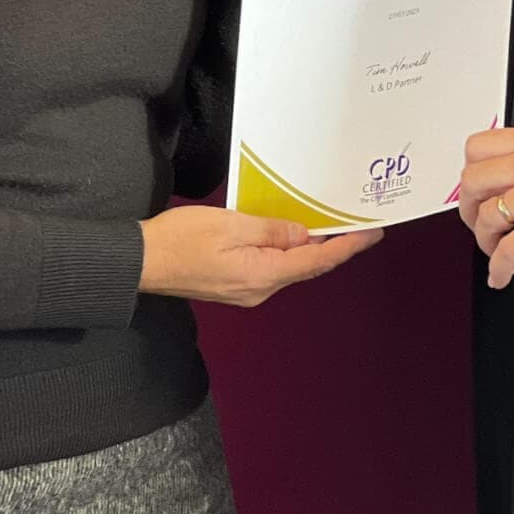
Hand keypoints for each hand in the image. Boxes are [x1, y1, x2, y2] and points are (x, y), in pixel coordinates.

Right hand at [138, 205, 381, 305]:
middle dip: (333, 245)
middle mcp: (259, 290)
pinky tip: (292, 233)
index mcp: (262, 276)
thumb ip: (272, 230)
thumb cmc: (180, 240)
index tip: (373, 233)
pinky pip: (271, 267)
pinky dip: (288, 251)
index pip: (316, 262)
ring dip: (309, 247)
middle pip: (306, 267)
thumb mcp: (230, 224)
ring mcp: (247, 291)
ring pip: (289, 267)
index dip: (347, 247)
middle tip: (357, 222)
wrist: (140, 262)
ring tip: (331, 223)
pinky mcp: (235, 285)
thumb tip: (304, 235)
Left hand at [459, 127, 513, 288]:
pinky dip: (499, 269)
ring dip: (484, 240)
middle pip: (473, 179)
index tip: (475, 191)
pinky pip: (507, 251)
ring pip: (485, 215)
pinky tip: (502, 275)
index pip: (480, 145)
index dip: (470, 173)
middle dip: (468, 207)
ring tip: (497, 250)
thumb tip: (502, 186)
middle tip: (479, 222)